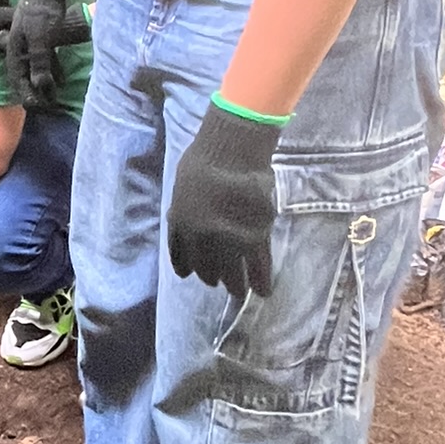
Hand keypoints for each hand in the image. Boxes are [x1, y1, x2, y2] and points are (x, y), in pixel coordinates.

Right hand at [6, 0, 77, 107]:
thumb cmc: (42, 13)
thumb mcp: (41, 39)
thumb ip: (39, 62)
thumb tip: (39, 85)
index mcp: (15, 50)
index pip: (18, 78)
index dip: (26, 94)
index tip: (37, 107)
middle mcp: (18, 48)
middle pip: (22, 75)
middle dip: (31, 91)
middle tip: (43, 106)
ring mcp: (27, 42)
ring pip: (30, 68)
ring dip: (37, 82)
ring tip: (48, 95)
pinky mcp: (37, 37)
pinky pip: (38, 60)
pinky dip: (44, 71)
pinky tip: (52, 76)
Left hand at [167, 101, 282, 297]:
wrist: (232, 152)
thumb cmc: (204, 161)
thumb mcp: (180, 190)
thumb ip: (181, 214)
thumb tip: (182, 230)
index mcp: (182, 227)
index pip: (183, 259)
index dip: (190, 269)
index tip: (195, 274)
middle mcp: (204, 240)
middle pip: (208, 270)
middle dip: (213, 277)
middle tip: (220, 281)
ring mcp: (231, 241)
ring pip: (234, 274)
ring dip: (236, 286)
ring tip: (239, 292)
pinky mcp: (257, 237)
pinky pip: (260, 265)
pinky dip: (262, 280)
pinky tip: (264, 291)